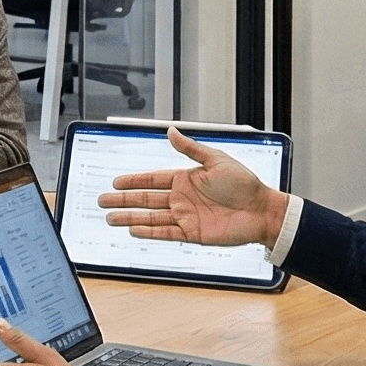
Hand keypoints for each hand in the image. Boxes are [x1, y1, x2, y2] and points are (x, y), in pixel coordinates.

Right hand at [99, 126, 288, 248]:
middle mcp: (182, 198)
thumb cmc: (245, 184)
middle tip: (103, 201)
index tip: (116, 182)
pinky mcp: (193, 233)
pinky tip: (134, 230)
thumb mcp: (216, 160)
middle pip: (146, 199)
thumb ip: (190, 149)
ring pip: (151, 217)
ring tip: (111, 218)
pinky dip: (150, 232)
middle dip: (123, 200)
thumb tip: (171, 131)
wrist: (262, 210)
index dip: (133, 181)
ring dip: (130, 217)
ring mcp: (186, 216)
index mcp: (186, 179)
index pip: (152, 179)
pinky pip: (166, 233)